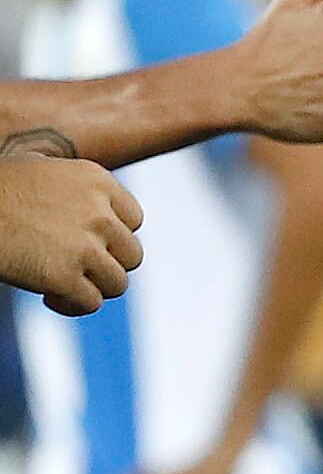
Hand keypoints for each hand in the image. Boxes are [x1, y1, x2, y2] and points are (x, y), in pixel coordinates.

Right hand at [0, 147, 139, 310]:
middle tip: (77, 268)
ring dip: (93, 288)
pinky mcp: (64, 276)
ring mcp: (84, 246)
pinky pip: (90, 303)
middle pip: (131, 255)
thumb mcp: (37, 168)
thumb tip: (83, 201)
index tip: (92, 243)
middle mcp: (98, 212)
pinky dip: (72, 305)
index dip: (114, 237)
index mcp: (96, 181)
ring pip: (118, 283)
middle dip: (106, 265)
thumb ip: (71, 187)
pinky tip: (49, 297)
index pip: (133, 220)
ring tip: (62, 284)